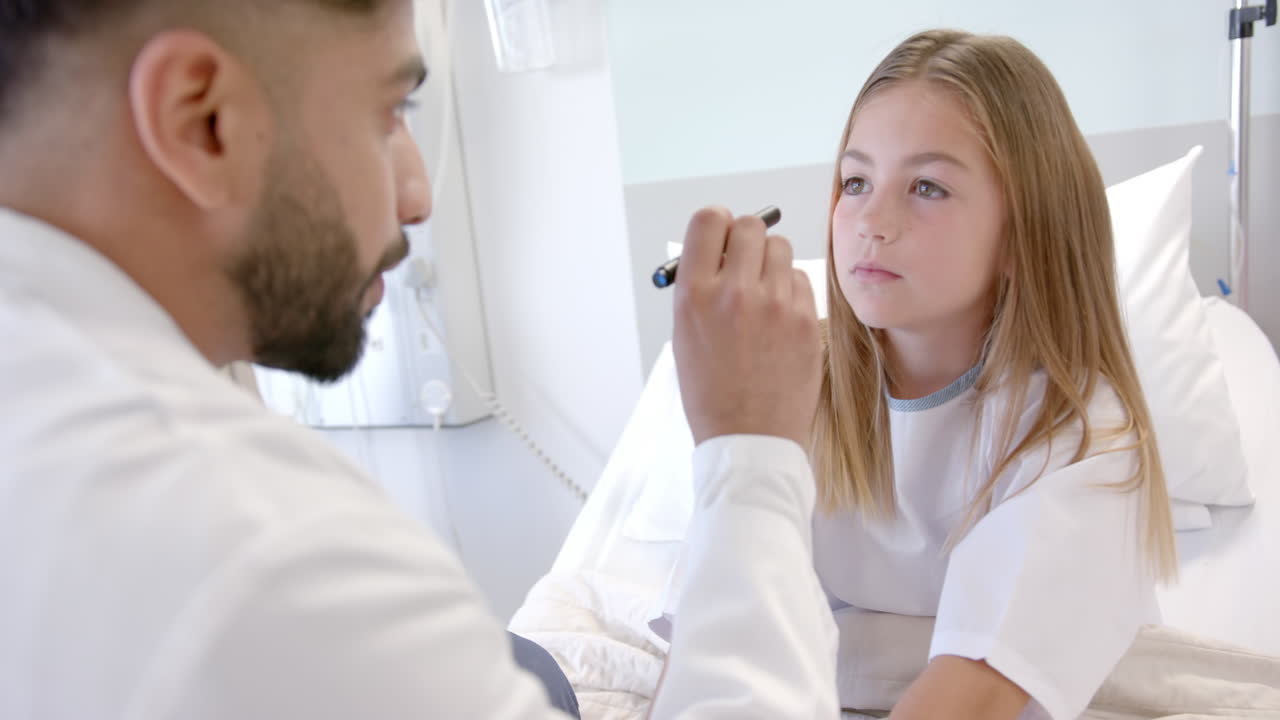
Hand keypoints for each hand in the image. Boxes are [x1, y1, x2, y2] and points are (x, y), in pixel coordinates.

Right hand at [672, 207, 821, 447]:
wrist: (748, 438)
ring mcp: (775, 305)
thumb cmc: (712, 392)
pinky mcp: (806, 321)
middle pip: (749, 226)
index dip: (716, 223)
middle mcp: (734, 292)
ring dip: (770, 262)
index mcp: (694, 294)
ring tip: (762, 295)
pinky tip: (780, 319)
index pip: (708, 220)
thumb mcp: (685, 335)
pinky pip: (801, 279)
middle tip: (743, 263)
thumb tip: (718, 250)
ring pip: (780, 248)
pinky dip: (791, 290)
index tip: (720, 235)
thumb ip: (700, 286)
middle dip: (745, 239)